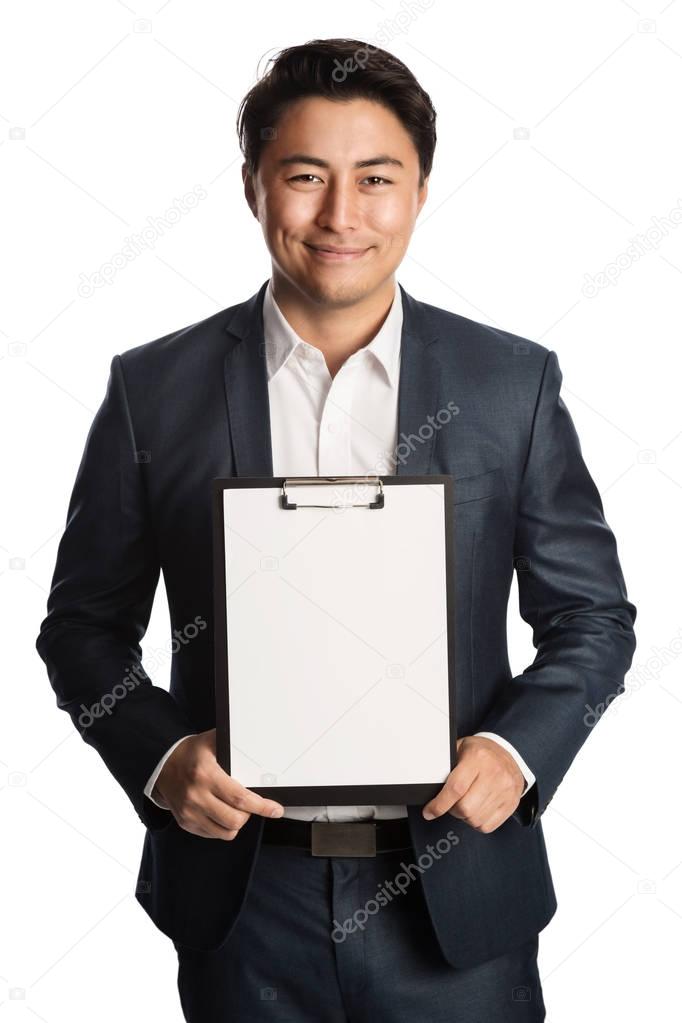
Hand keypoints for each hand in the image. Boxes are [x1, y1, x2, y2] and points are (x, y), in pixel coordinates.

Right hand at [153, 728, 284, 839]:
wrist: (160, 766)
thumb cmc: (190, 753)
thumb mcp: (210, 741)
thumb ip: (232, 744)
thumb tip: (256, 747)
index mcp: (205, 775)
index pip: (239, 798)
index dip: (262, 806)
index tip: (276, 810)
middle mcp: (196, 796)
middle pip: (235, 819)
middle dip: (250, 814)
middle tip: (249, 803)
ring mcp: (190, 813)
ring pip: (226, 832)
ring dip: (236, 822)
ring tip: (235, 808)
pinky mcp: (186, 823)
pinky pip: (213, 834)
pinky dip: (223, 827)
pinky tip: (221, 812)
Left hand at [422, 735, 524, 832]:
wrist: (509, 754)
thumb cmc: (481, 753)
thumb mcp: (461, 749)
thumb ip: (446, 766)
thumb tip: (430, 786)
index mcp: (478, 757)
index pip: (456, 788)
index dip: (439, 804)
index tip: (429, 811)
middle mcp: (494, 774)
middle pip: (465, 808)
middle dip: (452, 810)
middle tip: (451, 803)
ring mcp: (505, 790)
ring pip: (475, 820)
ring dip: (464, 817)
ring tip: (466, 803)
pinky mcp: (511, 804)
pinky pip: (487, 826)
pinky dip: (477, 823)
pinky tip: (477, 809)